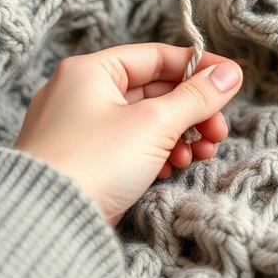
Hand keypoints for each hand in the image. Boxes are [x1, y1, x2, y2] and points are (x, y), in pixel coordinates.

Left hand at [14, 43, 241, 224]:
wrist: (46, 221)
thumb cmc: (94, 163)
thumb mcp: (155, 124)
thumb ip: (196, 97)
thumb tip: (230, 74)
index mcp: (90, 71)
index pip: (155, 57)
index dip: (197, 68)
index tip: (231, 80)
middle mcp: (80, 93)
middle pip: (152, 91)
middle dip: (192, 112)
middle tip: (217, 132)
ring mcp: (78, 128)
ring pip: (143, 121)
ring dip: (178, 135)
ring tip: (199, 154)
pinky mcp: (82, 159)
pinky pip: (127, 145)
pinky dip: (155, 152)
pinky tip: (172, 168)